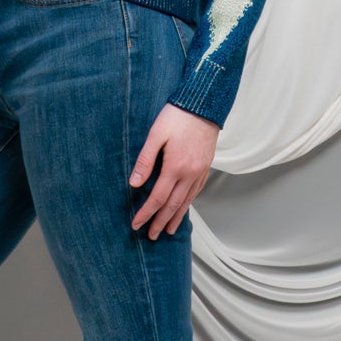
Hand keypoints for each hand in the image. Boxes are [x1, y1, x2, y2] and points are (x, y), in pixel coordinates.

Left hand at [129, 102, 218, 237]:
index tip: (136, 224)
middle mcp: (189, 173)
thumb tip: (135, 184)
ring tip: (168, 230)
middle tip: (151, 235)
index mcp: (175, 167)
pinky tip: (184, 207)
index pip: (158, 198)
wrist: (204, 104)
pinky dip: (188, 203)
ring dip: (176, 217)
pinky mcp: (205, 166)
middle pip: (173, 205)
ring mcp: (200, 171)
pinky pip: (196, 191)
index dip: (146, 213)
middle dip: (161, 222)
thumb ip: (145, 161)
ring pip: (187, 200)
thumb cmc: (177, 116)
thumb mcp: (155, 135)